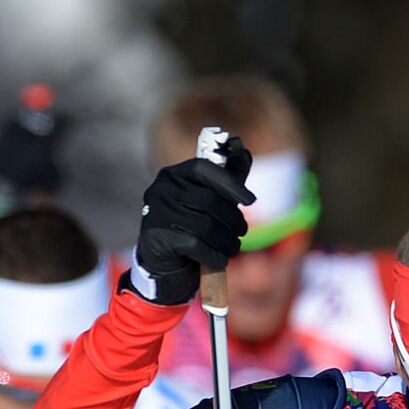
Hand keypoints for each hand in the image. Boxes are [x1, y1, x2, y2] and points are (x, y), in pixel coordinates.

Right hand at [129, 135, 254, 304]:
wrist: (163, 262)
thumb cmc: (190, 225)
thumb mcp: (209, 199)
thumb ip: (227, 175)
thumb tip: (242, 146)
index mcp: (174, 174)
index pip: (205, 169)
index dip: (231, 183)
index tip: (250, 200)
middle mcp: (162, 189)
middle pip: (210, 202)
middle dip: (233, 220)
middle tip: (242, 232)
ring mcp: (157, 212)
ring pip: (206, 226)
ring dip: (227, 241)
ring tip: (233, 247)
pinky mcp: (158, 237)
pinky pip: (196, 245)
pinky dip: (214, 255)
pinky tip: (220, 260)